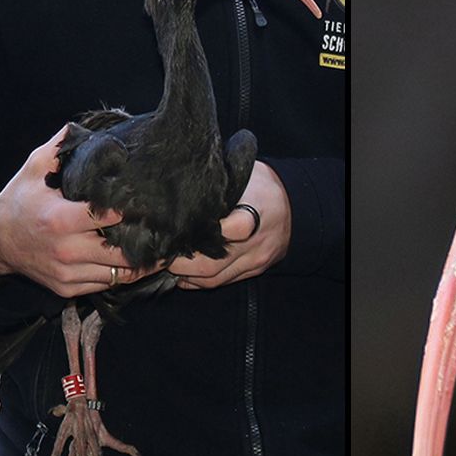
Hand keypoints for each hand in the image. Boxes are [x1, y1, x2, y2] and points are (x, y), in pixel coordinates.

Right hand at [0, 124, 158, 297]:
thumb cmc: (19, 201)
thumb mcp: (34, 168)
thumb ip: (60, 146)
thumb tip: (83, 126)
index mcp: (59, 219)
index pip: (108, 217)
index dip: (131, 210)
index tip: (148, 203)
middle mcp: (65, 249)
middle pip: (121, 252)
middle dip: (146, 242)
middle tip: (166, 231)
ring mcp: (67, 272)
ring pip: (119, 274)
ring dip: (141, 263)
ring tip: (161, 249)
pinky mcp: (67, 287)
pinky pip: (105, 284)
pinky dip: (122, 274)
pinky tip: (136, 261)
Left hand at [171, 161, 291, 288]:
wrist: (296, 205)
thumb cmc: (263, 184)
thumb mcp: (244, 173)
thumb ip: (217, 184)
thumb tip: (178, 184)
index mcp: (254, 212)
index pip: (223, 230)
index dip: (194, 235)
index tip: (170, 231)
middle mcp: (255, 241)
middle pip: (212, 262)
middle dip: (180, 262)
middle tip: (158, 254)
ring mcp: (255, 259)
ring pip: (214, 278)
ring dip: (186, 275)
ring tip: (167, 264)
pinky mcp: (255, 269)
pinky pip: (223, 282)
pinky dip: (199, 282)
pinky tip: (184, 274)